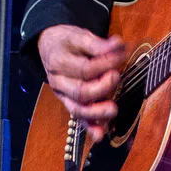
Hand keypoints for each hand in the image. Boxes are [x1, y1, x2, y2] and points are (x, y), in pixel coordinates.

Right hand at [38, 25, 124, 140]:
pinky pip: (77, 118)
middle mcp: (58, 81)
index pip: (85, 68)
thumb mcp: (78, 35)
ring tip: (113, 110)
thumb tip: (118, 45)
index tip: (122, 54)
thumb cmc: (66, 41)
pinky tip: (100, 135)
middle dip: (102, 87)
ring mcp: (62, 95)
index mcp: (59, 62)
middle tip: (116, 76)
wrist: (48, 46)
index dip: (106, 63)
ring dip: (97, 112)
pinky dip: (89, 127)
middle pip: (80, 91)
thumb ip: (97, 43)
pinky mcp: (68, 103)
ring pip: (77, 109)